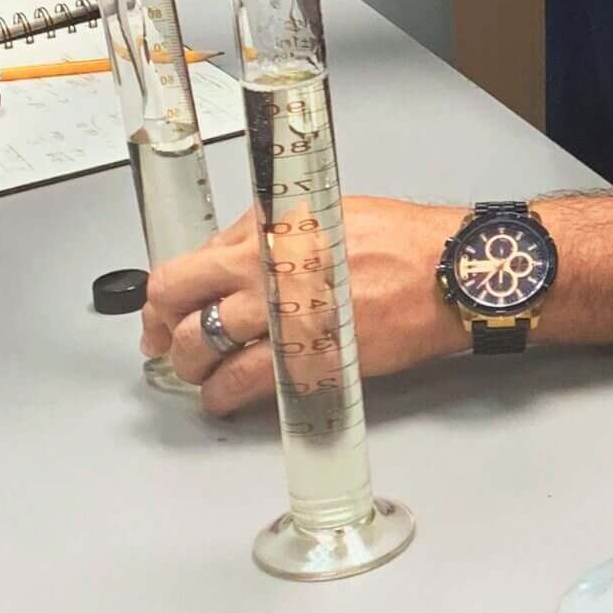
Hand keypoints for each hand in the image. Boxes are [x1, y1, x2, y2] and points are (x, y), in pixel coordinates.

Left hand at [142, 198, 472, 415]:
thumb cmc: (403, 241)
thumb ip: (272, 232)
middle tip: (164, 343)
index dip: (168, 292)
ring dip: (190, 366)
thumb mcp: (328, 212)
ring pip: (200, 346)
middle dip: (161, 328)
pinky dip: (223, 396)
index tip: (166, 305)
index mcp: (269, 231)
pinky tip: (222, 399)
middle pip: (177, 302)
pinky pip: (243, 383)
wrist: (451, 276)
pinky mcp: (306, 358)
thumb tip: (231, 255)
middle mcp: (265, 271)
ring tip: (198, 374)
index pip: (189, 262)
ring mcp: (282, 317)